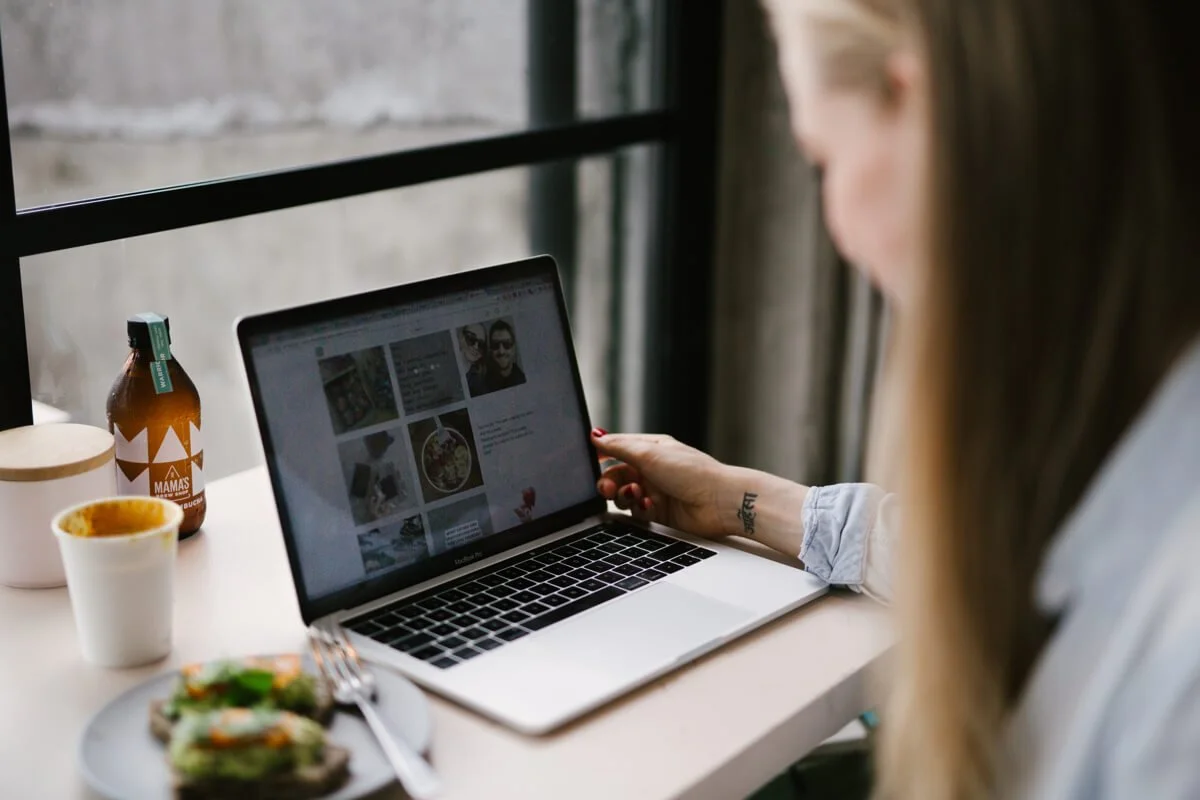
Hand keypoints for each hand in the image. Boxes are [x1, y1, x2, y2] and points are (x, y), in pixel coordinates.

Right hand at [591, 429, 731, 536]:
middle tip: (607, 487)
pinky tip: (648, 506)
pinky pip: (636, 513)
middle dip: (609, 481)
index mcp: (651, 449)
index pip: (618, 448)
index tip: (588, 461)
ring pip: (623, 495)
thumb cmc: (692, 472)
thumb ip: (619, 446)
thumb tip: (595, 436)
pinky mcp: (659, 513)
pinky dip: (638, 509)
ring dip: (623, 496)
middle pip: (617, 475)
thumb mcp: (650, 453)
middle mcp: (652, 469)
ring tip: (634, 495)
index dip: (602, 454)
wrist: (719, 503)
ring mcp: (655, 491)